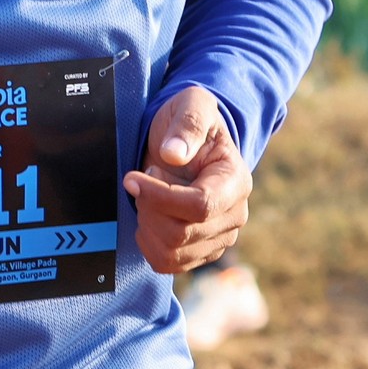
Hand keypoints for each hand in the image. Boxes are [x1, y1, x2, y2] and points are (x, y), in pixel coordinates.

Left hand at [123, 86, 250, 275]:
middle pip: (181, 232)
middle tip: (142, 181)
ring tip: (148, 198)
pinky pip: (168, 264)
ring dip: (147, 226)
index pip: (200, 205)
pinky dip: (149, 243)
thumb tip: (174, 154)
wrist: (186, 143)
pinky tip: (148, 217)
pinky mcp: (201, 252)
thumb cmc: (189, 121)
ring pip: (172, 253)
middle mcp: (234, 215)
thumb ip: (187, 124)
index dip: (159, 196)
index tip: (132, 179)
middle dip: (149, 207)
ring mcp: (219, 238)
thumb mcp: (192, 104)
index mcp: (236, 181)